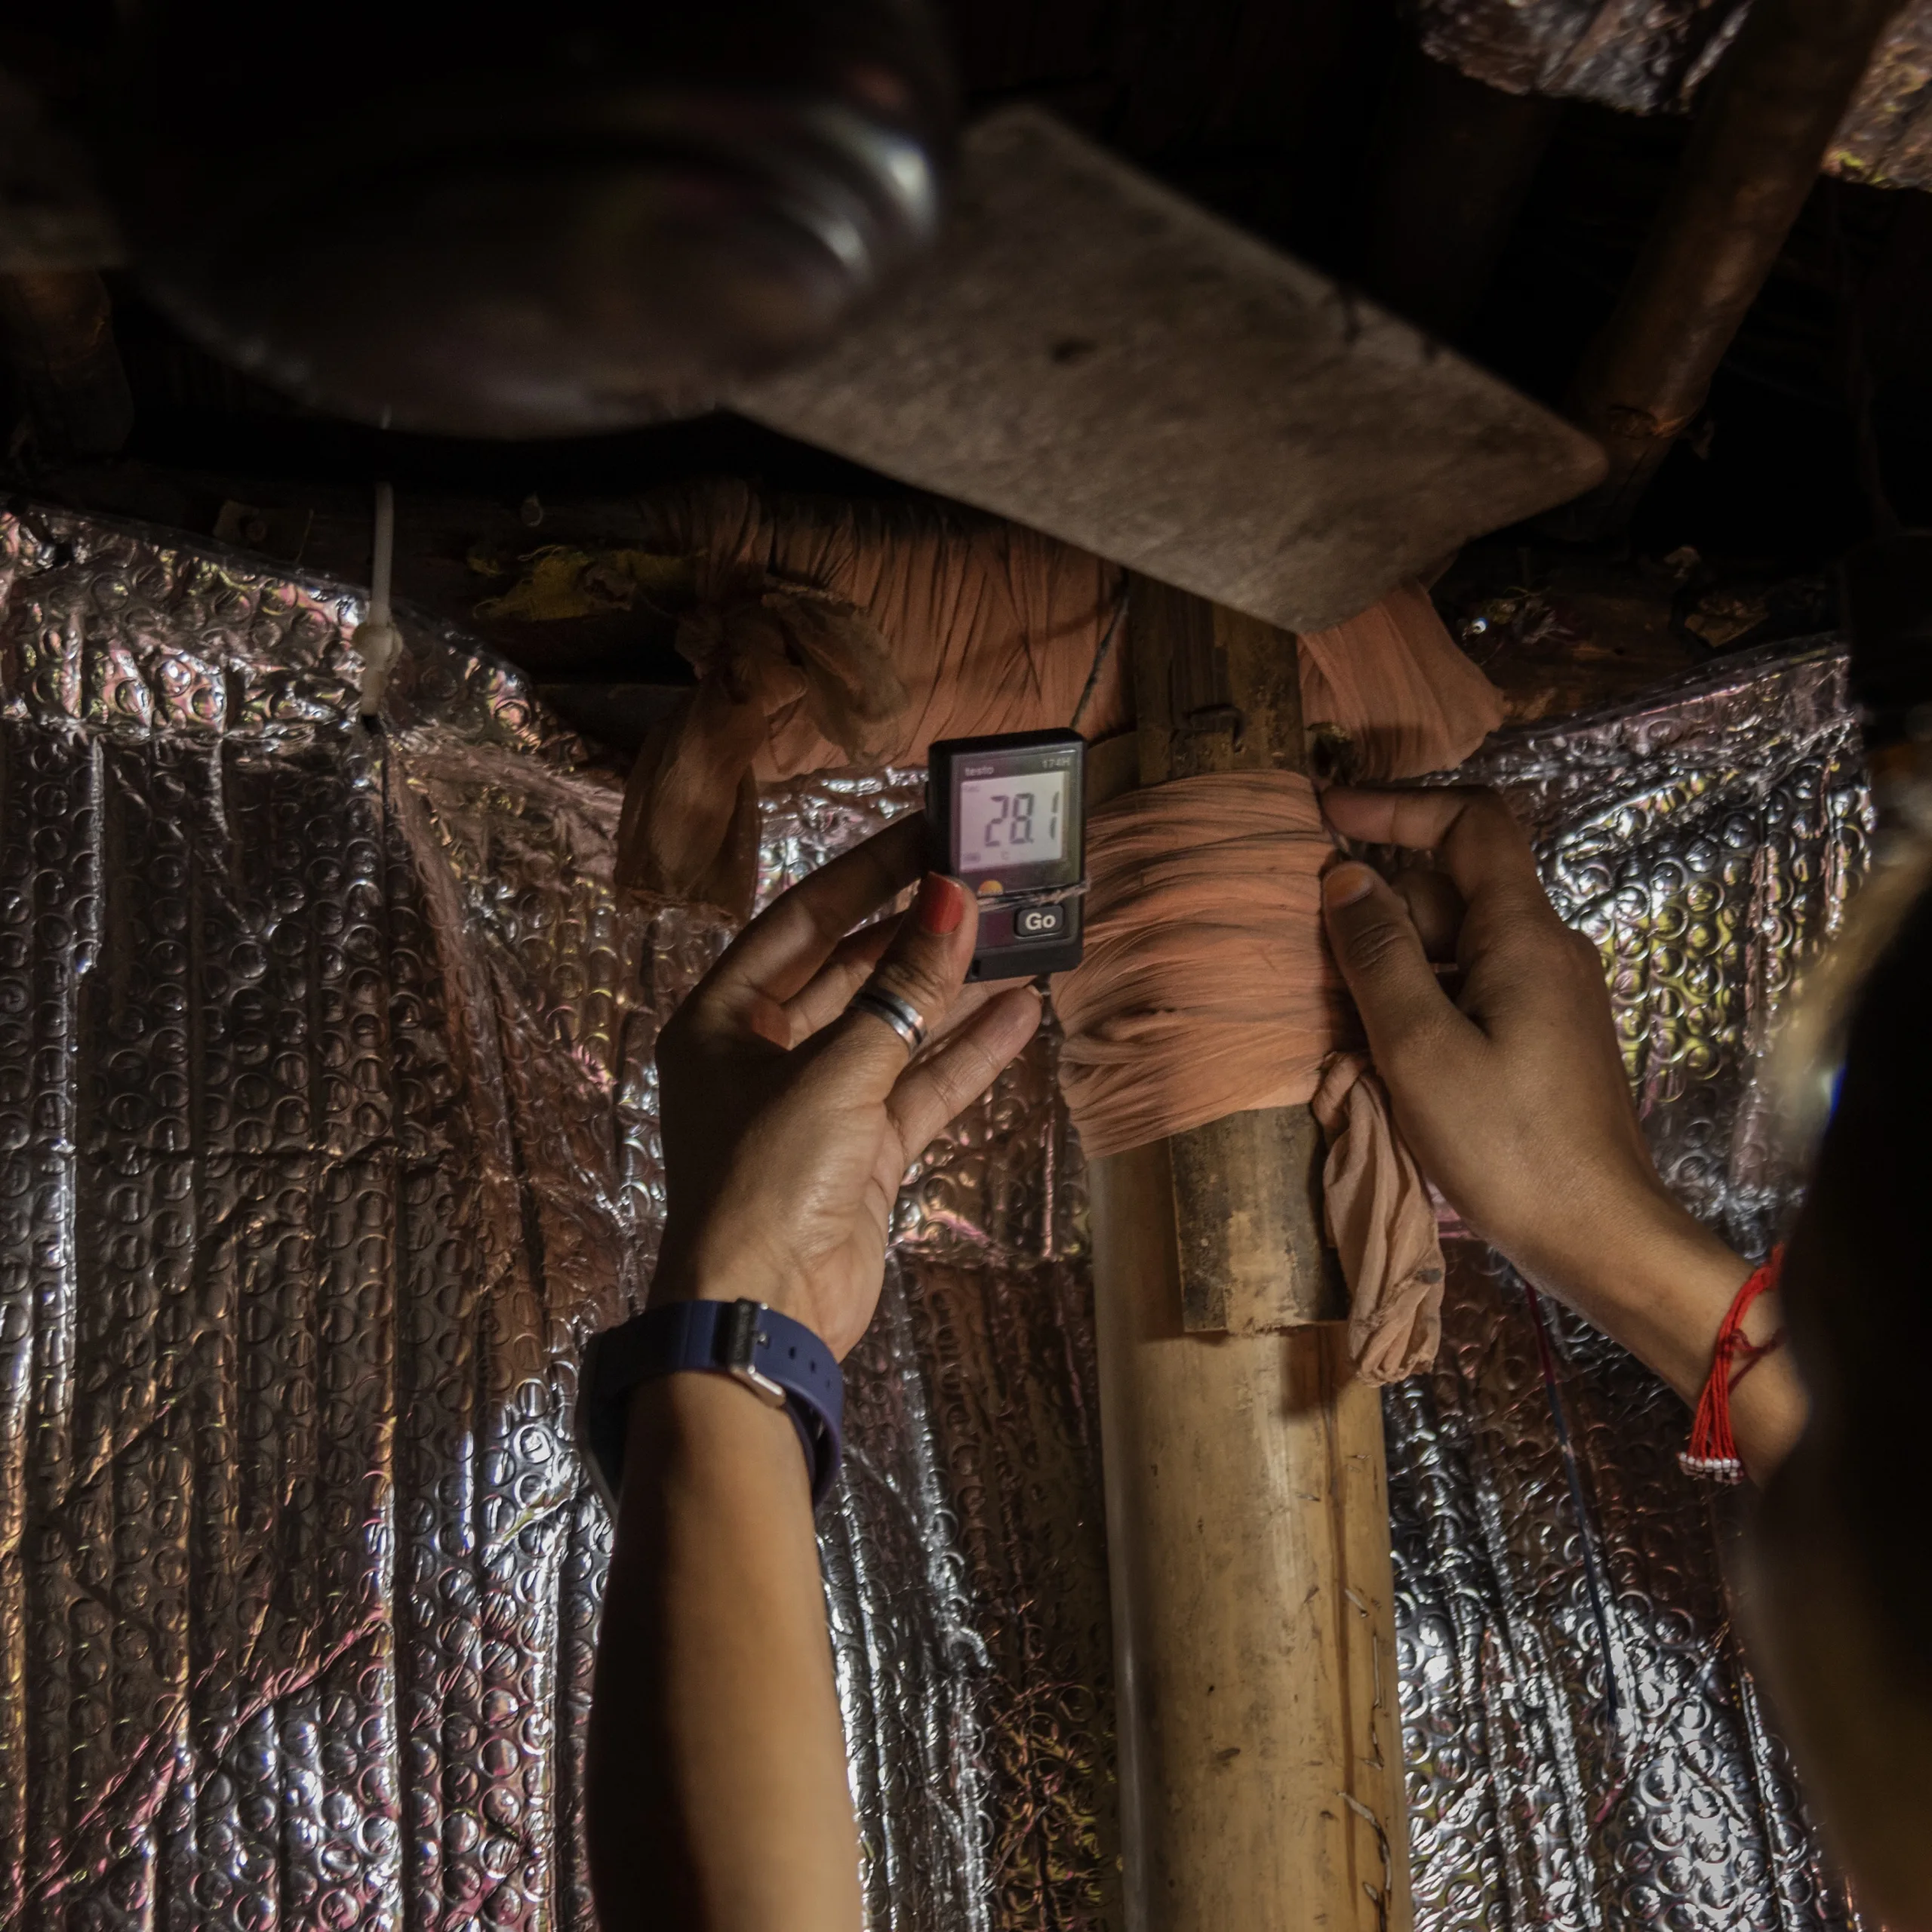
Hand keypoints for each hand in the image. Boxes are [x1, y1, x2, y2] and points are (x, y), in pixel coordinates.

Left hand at [652, 812, 1041, 1358]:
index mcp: (722, 1017)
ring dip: (953, 990)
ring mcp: (819, 1103)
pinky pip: (920, 1087)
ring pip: (895, 1029)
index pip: (802, 920)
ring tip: (1019, 940)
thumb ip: (901, 988)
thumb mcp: (836, 1069)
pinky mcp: (863, 1152)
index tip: (929, 832)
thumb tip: (953, 897)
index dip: (867, 873)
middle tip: (988, 884)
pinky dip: (966, 1054)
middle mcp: (765, 1052)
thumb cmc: (767, 1178)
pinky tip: (1020, 1013)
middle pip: (853, 970)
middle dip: (919, 932)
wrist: (763, 1315)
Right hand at [1317, 786, 1669, 1294]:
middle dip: (1378, 907)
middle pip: (1452, 890)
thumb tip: (1343, 877)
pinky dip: (1419, 1001)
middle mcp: (1545, 950)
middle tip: (1309, 951)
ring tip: (1334, 1014)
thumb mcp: (1420, 1048)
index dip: (1396, 807)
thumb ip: (1378, 956)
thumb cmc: (1509, 1145)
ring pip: (1456, 947)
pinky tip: (1380, 1052)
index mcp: (1523, 934)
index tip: (1326, 815)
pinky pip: (1471, 991)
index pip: (1469, 823)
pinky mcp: (1543, 1041)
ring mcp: (1549, 997)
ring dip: (1391, 964)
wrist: (1600, 1237)